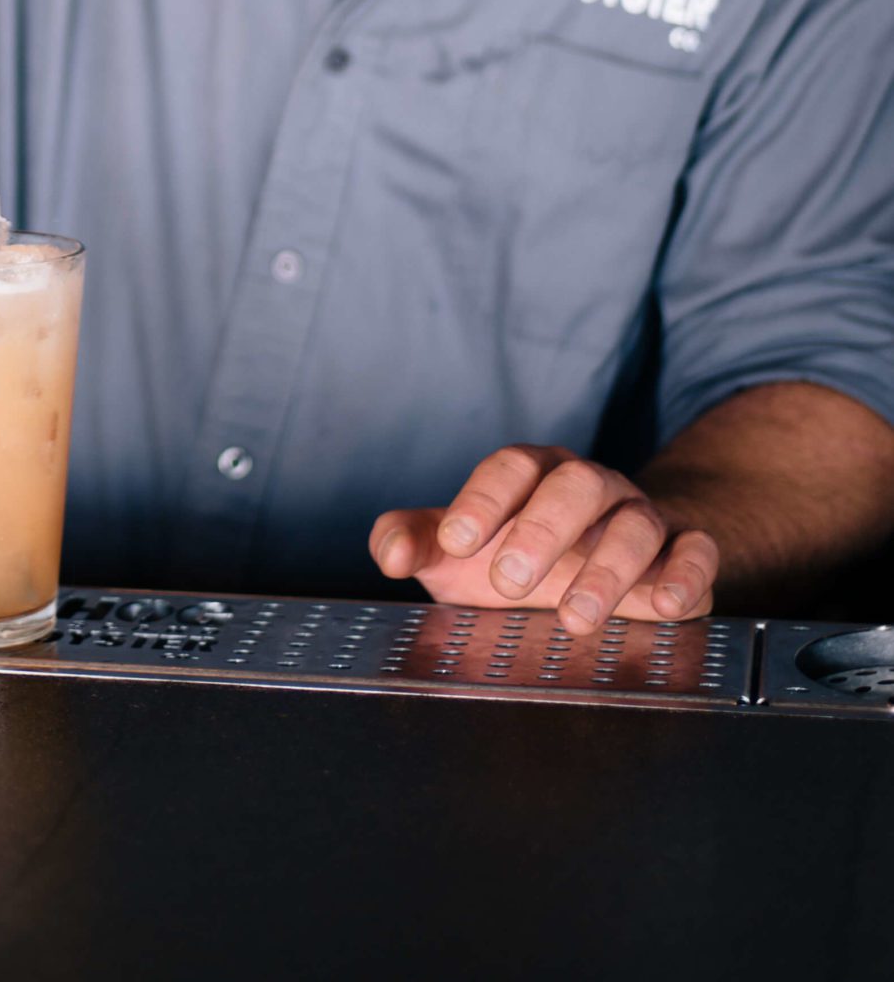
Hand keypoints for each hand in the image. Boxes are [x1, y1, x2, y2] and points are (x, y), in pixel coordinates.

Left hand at [369, 444, 718, 634]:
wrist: (611, 561)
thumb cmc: (522, 553)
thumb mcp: (465, 551)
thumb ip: (419, 541)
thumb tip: (388, 553)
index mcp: (535, 474)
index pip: (511, 467)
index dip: (483, 500)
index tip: (454, 540)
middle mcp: (591, 486)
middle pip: (574, 486)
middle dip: (541, 531)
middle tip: (508, 581)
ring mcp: (642, 515)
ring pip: (634, 525)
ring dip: (608, 570)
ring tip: (575, 618)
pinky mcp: (686, 551)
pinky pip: (697, 551)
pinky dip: (685, 575)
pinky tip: (665, 605)